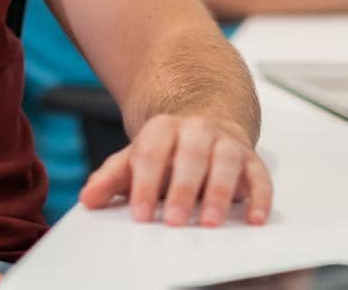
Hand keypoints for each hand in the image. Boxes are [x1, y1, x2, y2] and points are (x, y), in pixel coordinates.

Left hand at [77, 114, 272, 227]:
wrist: (203, 126)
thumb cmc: (166, 152)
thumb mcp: (135, 160)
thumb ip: (111, 179)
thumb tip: (88, 199)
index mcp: (164, 128)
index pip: (151, 153)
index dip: (144, 184)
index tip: (140, 214)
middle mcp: (198, 130)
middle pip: (191, 155)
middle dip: (183, 189)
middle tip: (174, 221)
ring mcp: (226, 142)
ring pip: (226, 161)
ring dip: (220, 192)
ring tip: (210, 222)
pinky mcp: (251, 159)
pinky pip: (260, 175)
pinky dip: (260, 196)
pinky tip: (254, 219)